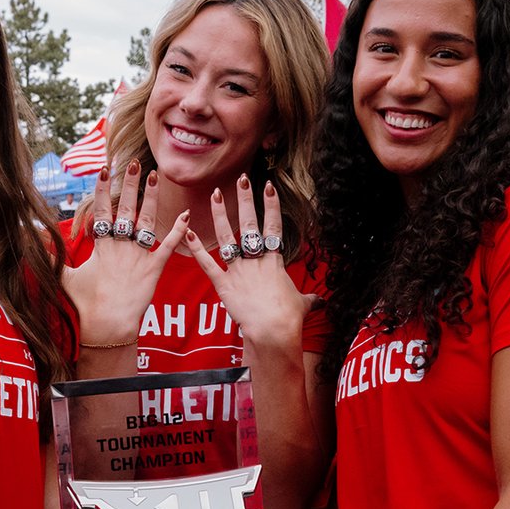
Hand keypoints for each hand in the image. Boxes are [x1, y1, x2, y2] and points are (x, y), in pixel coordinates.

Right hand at [60, 161, 188, 345]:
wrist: (106, 327)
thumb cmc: (83, 306)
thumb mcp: (63, 278)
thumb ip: (51, 255)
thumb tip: (30, 237)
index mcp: (100, 247)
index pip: (101, 211)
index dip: (102, 189)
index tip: (104, 169)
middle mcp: (120, 247)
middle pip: (126, 209)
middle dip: (129, 185)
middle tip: (133, 163)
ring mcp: (138, 257)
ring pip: (147, 221)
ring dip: (152, 198)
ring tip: (155, 176)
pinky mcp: (154, 270)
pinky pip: (168, 247)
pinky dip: (179, 231)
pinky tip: (188, 215)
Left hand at [184, 175, 315, 349]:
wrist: (273, 330)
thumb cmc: (289, 318)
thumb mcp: (302, 304)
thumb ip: (308, 299)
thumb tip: (321, 301)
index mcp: (274, 261)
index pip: (273, 226)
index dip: (270, 205)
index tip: (268, 185)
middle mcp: (255, 261)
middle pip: (249, 224)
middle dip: (245, 199)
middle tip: (240, 179)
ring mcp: (238, 271)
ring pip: (227, 237)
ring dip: (220, 215)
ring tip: (215, 194)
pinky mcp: (223, 285)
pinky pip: (208, 264)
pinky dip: (197, 248)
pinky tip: (188, 231)